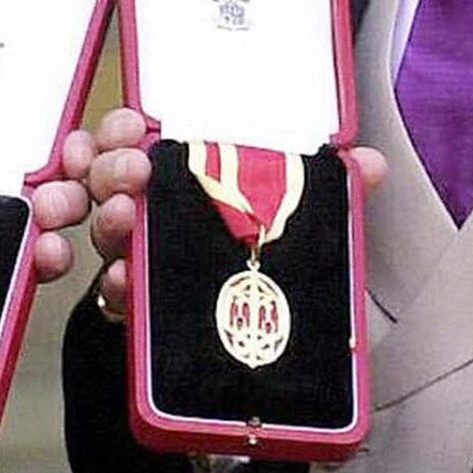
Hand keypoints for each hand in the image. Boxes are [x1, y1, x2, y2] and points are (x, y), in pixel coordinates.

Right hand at [73, 106, 387, 322]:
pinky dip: (113, 286)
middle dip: (112, 165)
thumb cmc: (266, 260)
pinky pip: (111, 294)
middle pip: (111, 176)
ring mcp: (139, 259)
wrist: (258, 347)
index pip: (139, 138)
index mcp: (184, 178)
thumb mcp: (300, 220)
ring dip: (105, 218)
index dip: (126, 128)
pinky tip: (125, 281)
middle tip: (134, 170)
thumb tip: (368, 165)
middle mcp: (152, 212)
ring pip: (104, 229)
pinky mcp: (138, 309)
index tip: (135, 126)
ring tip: (124, 216)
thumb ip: (327, 190)